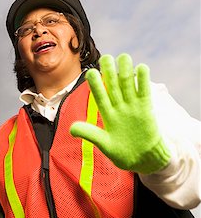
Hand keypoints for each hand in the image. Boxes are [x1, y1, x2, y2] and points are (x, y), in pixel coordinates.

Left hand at [70, 53, 170, 173]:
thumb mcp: (105, 145)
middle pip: (113, 85)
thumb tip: (71, 129)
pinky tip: (141, 68)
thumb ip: (90, 134)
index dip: (96, 85)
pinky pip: (144, 92)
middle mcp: (119, 107)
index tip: (91, 72)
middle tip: (106, 57)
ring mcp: (132, 107)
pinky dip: (143, 80)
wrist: (144, 160)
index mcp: (107, 114)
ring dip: (126, 71)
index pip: (99, 95)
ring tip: (124, 57)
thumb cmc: (123, 154)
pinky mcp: (146, 109)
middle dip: (110, 71)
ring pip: (128, 85)